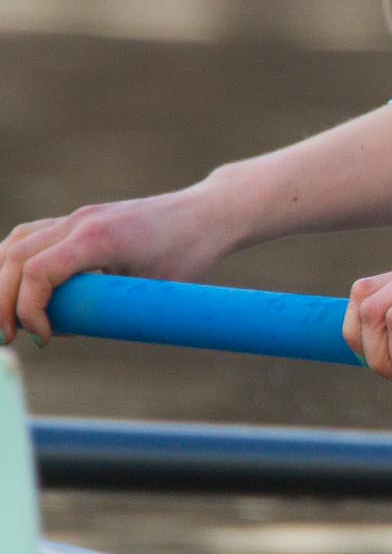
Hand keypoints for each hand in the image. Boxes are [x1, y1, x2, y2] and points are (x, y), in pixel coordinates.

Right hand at [1, 182, 243, 345]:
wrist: (209, 214)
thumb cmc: (190, 254)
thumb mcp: (153, 293)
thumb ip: (106, 311)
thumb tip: (60, 330)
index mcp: (100, 237)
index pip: (37, 271)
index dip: (28, 310)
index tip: (44, 338)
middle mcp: (80, 221)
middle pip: (14, 257)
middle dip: (2, 302)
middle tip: (8, 338)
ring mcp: (77, 217)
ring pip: (14, 244)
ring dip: (1, 282)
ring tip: (7, 320)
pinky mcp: (79, 221)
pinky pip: (30, 238)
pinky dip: (14, 264)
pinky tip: (15, 292)